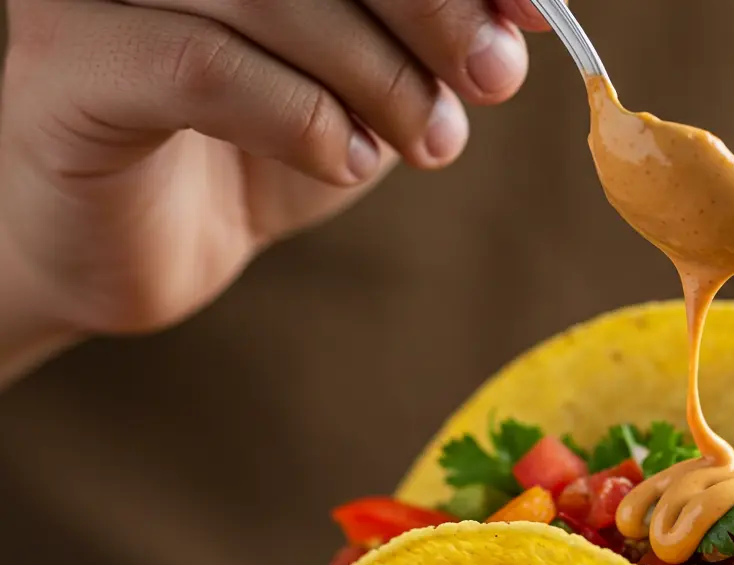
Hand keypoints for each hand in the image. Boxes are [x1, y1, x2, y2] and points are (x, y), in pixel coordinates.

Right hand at [0, 0, 543, 334]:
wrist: (144, 243)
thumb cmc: (262, 140)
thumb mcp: (372, 72)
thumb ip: (433, 29)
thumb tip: (525, 9)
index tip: (533, 15)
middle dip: (430, 7)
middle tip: (489, 79)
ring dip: (379, 76)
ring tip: (428, 141)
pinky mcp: (71, 65)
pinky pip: (204, 66)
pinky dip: (303, 119)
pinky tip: (346, 161)